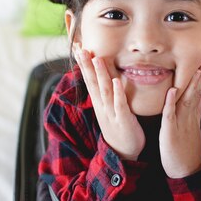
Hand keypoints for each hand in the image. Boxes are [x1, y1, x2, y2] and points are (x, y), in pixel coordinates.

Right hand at [74, 45, 144, 160]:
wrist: (123, 152)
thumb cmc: (118, 127)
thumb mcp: (109, 109)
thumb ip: (105, 94)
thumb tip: (104, 78)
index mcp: (99, 102)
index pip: (89, 79)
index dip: (83, 64)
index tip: (78, 47)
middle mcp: (102, 105)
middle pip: (92, 82)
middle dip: (86, 65)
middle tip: (79, 48)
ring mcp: (111, 112)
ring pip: (104, 90)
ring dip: (100, 74)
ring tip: (96, 58)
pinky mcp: (123, 119)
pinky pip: (119, 104)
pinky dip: (117, 93)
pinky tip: (115, 81)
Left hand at [159, 60, 200, 178]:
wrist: (186, 170)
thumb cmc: (188, 149)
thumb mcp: (195, 126)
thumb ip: (199, 110)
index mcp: (192, 113)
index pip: (198, 90)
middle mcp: (189, 116)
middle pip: (195, 91)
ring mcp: (181, 123)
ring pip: (186, 100)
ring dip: (190, 84)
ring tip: (196, 68)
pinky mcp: (171, 131)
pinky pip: (170, 115)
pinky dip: (171, 103)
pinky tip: (172, 91)